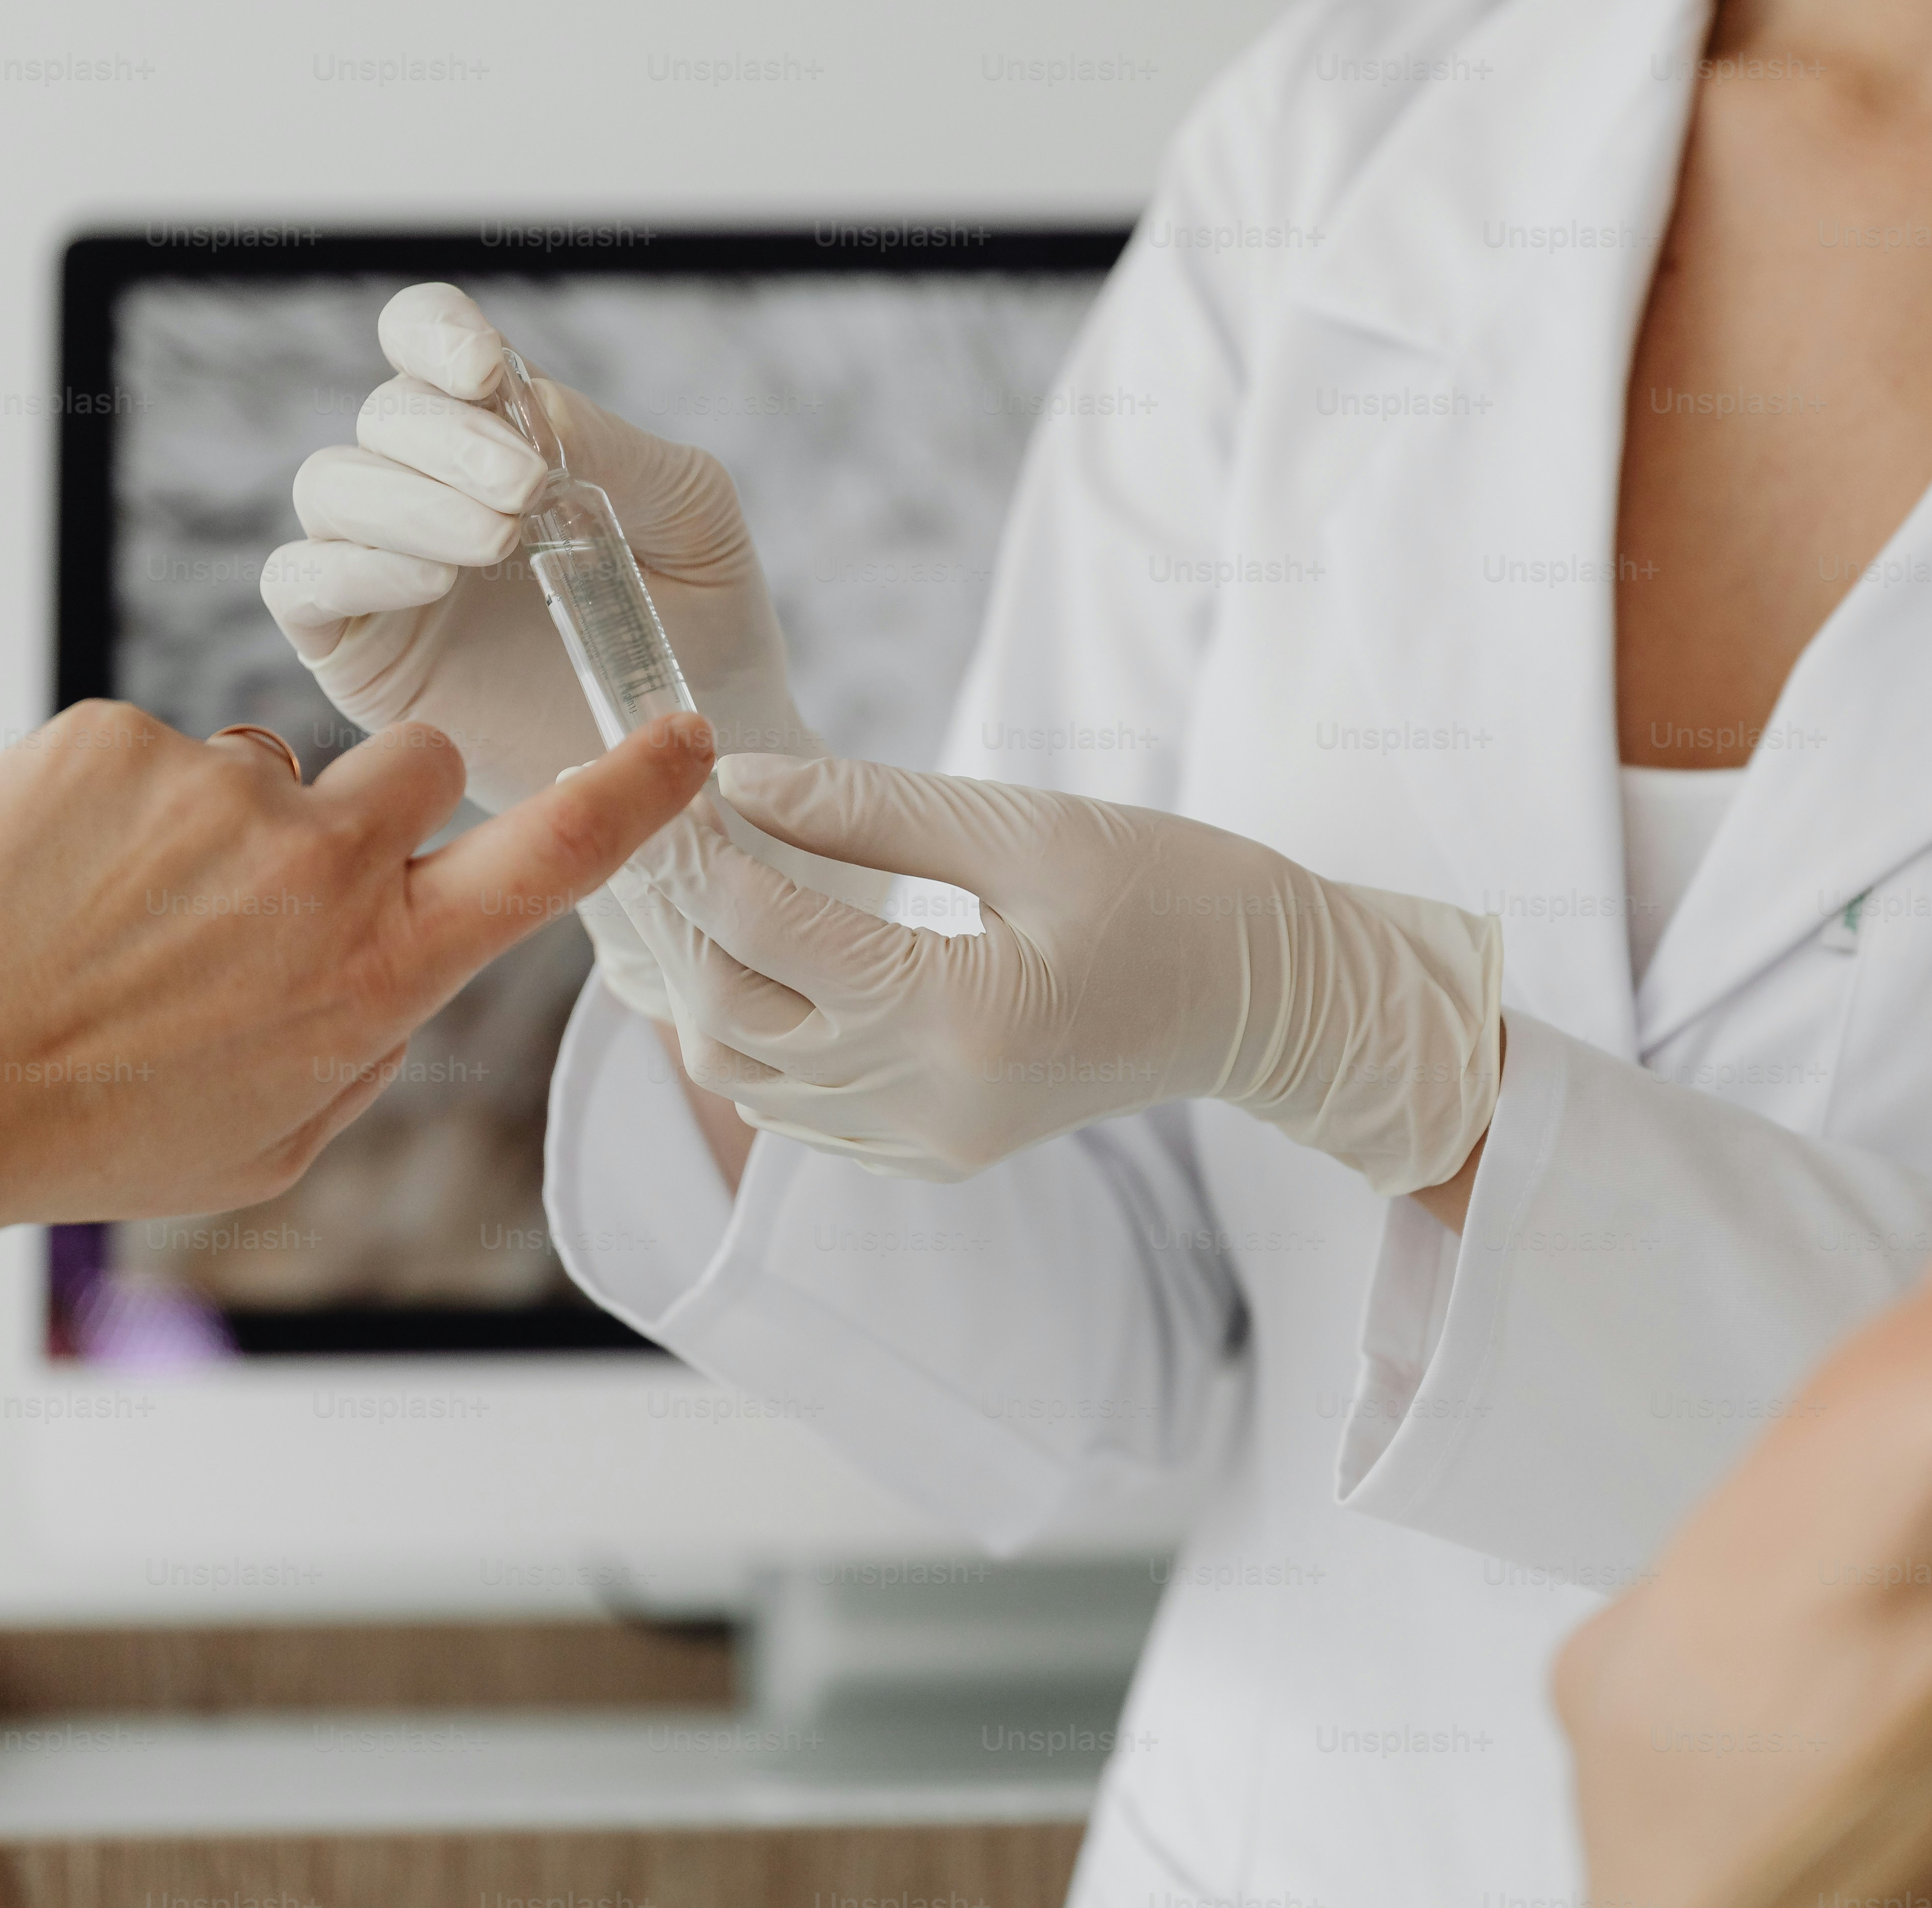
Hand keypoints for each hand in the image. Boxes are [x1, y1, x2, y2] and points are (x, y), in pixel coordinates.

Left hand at [0, 703, 715, 1293]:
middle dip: (383, 803)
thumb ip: (369, 1038)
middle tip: (284, 876)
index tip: (686, 734)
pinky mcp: (111, 739)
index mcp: (382, 970)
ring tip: (114, 919)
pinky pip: (150, 753)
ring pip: (266, 766)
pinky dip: (111, 810)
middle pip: (424, 763)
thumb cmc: (94, 1133)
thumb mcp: (276, 1137)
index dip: (637, 787)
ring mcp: (218, 789)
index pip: (556, 851)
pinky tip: (52, 888)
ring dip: (220, 826)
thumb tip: (396, 963)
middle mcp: (323, 866)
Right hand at [259, 282, 817, 808]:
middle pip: (383, 416)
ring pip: (332, 486)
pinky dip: (355, 565)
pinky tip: (434, 580)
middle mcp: (427, 488)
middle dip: (450, 440)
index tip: (486, 370)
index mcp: (500, 435)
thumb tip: (529, 407)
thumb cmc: (705, 621)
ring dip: (412, 500)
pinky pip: (301, 582)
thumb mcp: (688, 511)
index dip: (435, 333)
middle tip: (527, 489)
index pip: (426, 341)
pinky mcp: (354, 649)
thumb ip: (614, 445)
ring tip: (499, 541)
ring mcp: (381, 566)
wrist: (706, 745)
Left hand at [604, 754, 1502, 1195]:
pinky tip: (775, 959)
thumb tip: (739, 779)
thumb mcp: (1025, 826)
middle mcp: (930, 1101)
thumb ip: (871, 807)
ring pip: (747, 1076)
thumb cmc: (1171, 890)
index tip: (667, 777)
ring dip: (713, 980)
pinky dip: (764, 1037)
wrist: (1266, 997)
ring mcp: (930, 1142)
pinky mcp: (936, 1153)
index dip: (697, 846)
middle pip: (731, 1016)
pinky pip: (800, 1112)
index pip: (766, 929)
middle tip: (665, 827)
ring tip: (711, 885)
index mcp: (959, 1014)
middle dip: (684, 919)